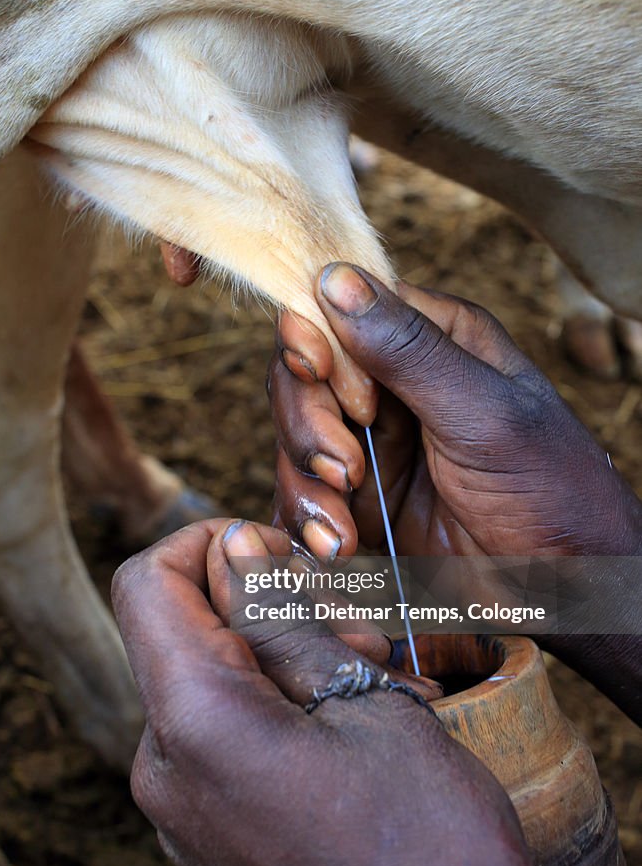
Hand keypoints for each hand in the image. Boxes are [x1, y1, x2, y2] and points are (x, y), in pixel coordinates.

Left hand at [112, 519, 546, 865]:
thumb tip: (234, 546)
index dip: (210, 542)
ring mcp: (182, 810)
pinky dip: (275, 702)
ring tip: (374, 673)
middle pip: (181, 628)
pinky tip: (351, 717)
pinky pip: (220, 734)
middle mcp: (164, 768)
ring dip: (283, 652)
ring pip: (209, 678)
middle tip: (361, 627)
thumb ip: (282, 619)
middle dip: (263, 601)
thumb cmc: (428, 844)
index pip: (146, 581)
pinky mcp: (208, 834)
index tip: (285, 555)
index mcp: (194, 722)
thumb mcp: (366, 700)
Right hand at [270, 263, 641, 559]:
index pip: (339, 311)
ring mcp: (375, 444)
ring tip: (342, 535)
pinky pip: (306, 496)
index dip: (316, 341)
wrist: (570, 586)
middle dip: (308, 427)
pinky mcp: (362, 499)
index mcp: (434, 339)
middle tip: (344, 472)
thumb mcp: (486, 412)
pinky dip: (309, 522)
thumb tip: (335, 279)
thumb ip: (410, 350)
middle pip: (303, 378)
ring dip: (305, 487)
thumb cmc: (552, 488)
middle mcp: (395, 385)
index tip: (321, 376)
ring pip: (294, 440)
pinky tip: (338, 549)